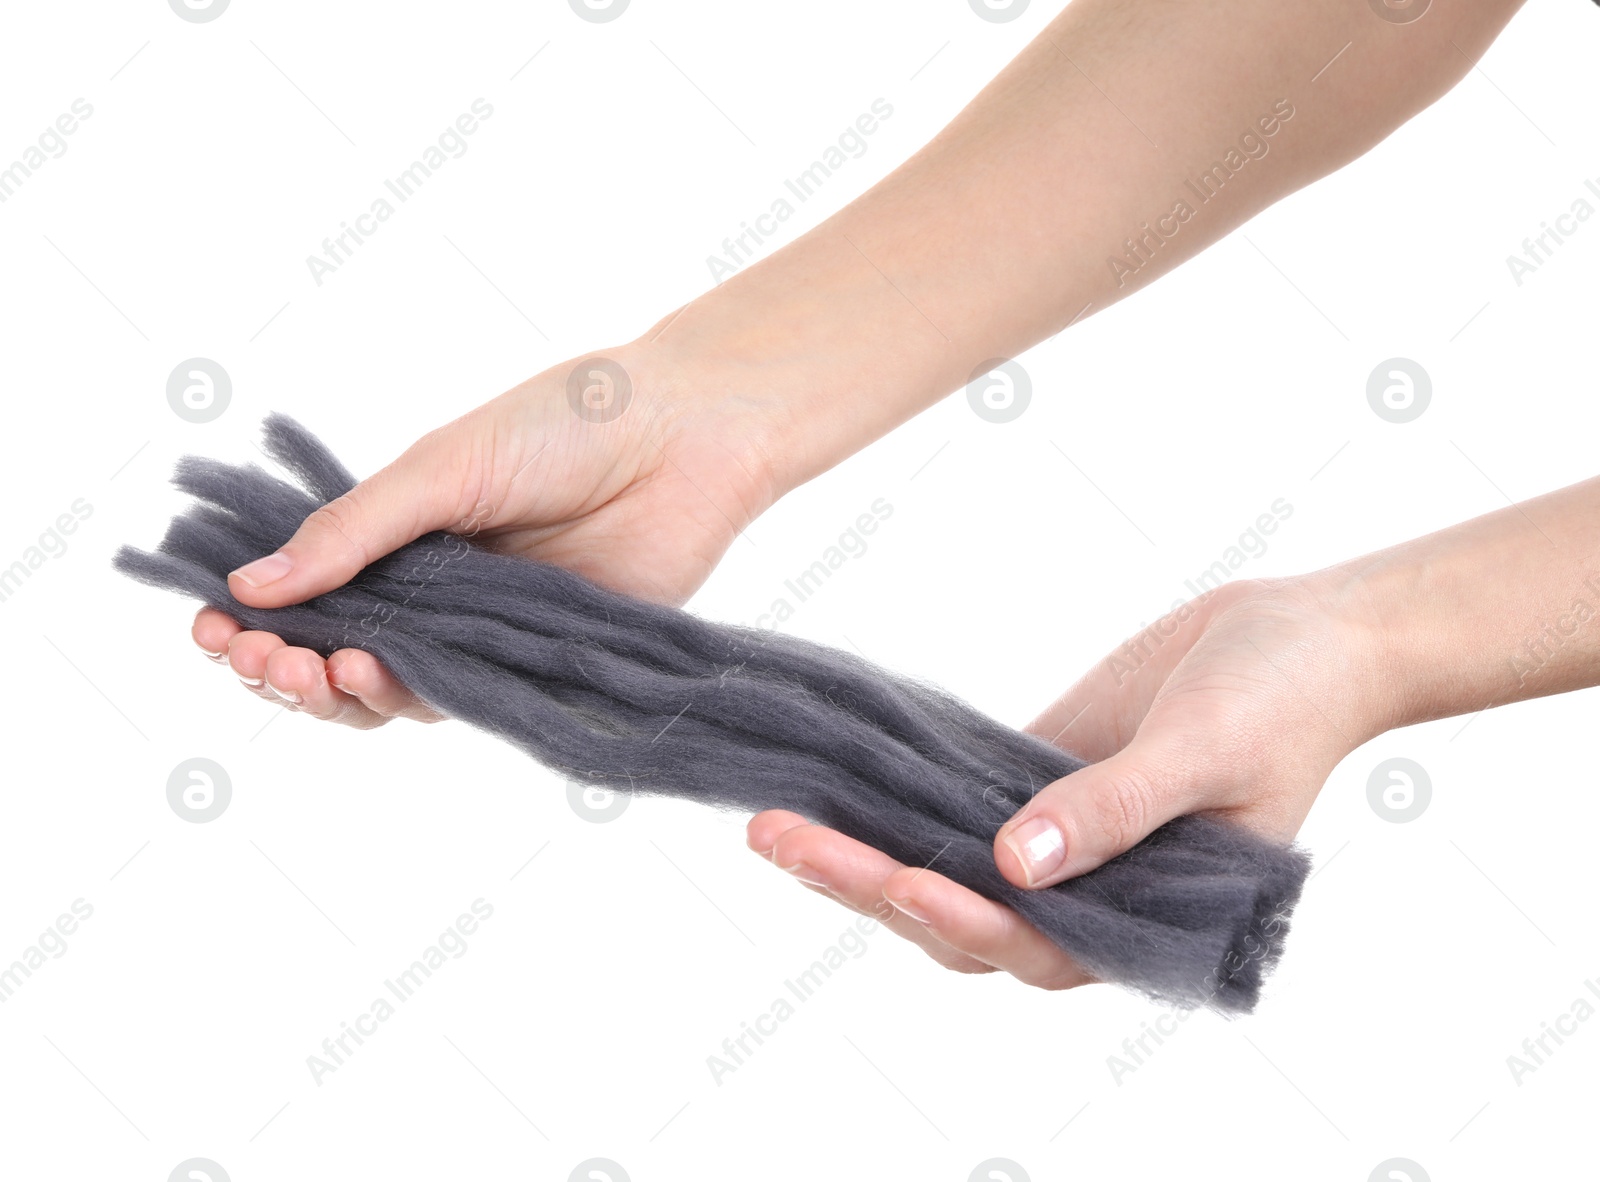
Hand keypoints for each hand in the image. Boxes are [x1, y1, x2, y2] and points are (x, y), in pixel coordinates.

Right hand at [191, 342, 781, 727]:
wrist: (683, 438)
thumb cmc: (567, 426)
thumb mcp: (443, 467)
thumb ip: (355, 532)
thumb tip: (250, 586)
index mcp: (400, 534)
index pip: (306, 592)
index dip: (251, 617)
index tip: (211, 625)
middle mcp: (435, 591)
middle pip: (335, 655)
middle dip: (280, 665)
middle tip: (257, 656)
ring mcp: (484, 633)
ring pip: (390, 693)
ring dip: (336, 693)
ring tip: (315, 668)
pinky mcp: (538, 665)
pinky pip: (464, 702)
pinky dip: (411, 699)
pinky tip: (376, 678)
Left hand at [746, 574, 1380, 988]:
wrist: (1303, 638)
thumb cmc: (1284, 704)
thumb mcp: (1206, 753)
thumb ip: (1115, 811)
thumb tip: (1018, 866)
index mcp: (1144, 922)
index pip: (1032, 948)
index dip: (963, 924)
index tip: (903, 882)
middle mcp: (1087, 898)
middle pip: (958, 917)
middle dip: (869, 885)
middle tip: (781, 839)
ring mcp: (1051, 842)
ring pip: (941, 867)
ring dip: (862, 851)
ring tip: (774, 823)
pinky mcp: (1030, 784)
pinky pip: (951, 805)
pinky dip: (896, 801)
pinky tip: (833, 781)